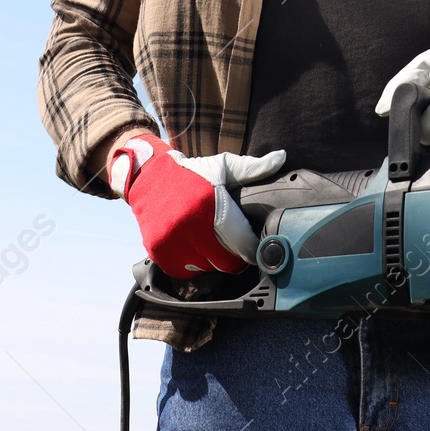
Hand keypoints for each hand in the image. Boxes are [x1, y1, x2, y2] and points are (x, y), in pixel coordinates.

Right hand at [109, 133, 284, 278]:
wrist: (148, 177)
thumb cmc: (191, 173)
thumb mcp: (222, 166)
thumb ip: (252, 168)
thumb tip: (281, 158)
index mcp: (209, 204)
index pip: (241, 243)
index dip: (252, 249)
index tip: (255, 247)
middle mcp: (189, 225)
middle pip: (224, 263)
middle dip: (233, 258)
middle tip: (234, 248)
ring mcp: (171, 241)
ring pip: (205, 268)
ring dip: (211, 260)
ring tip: (210, 242)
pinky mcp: (159, 252)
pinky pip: (185, 272)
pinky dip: (192, 264)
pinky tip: (193, 247)